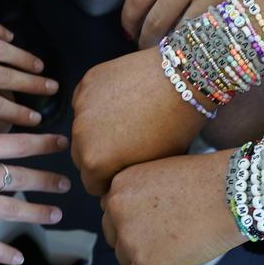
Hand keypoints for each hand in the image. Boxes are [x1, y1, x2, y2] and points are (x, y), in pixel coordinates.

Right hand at [0, 106, 70, 264]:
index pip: (20, 143)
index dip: (44, 142)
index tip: (62, 142)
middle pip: (22, 178)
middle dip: (48, 181)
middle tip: (66, 184)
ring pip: (10, 210)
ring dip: (37, 213)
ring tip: (56, 215)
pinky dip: (2, 253)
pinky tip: (17, 258)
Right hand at [71, 49, 204, 195]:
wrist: (182, 79)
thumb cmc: (175, 126)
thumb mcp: (152, 165)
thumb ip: (126, 176)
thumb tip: (117, 178)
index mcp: (95, 160)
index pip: (92, 185)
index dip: (110, 181)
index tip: (124, 172)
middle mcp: (80, 133)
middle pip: (81, 156)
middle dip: (99, 156)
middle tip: (124, 147)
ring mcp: (82, 104)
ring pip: (83, 128)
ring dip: (97, 130)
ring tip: (125, 122)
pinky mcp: (88, 81)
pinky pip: (86, 102)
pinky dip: (99, 105)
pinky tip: (122, 101)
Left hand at [102, 151, 244, 264]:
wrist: (233, 194)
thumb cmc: (208, 180)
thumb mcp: (161, 173)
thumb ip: (141, 195)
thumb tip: (137, 222)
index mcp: (120, 184)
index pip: (112, 211)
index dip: (135, 219)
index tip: (157, 221)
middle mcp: (116, 209)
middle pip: (115, 236)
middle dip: (137, 239)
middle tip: (168, 236)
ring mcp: (129, 238)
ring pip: (125, 260)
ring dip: (145, 258)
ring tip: (178, 246)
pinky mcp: (145, 264)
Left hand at [123, 0, 263, 47]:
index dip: (129, 20)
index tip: (129, 30)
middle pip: (154, 21)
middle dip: (145, 40)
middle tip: (144, 49)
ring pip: (179, 36)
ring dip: (171, 51)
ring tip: (170, 57)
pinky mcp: (237, 7)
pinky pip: (209, 37)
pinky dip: (199, 48)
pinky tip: (197, 53)